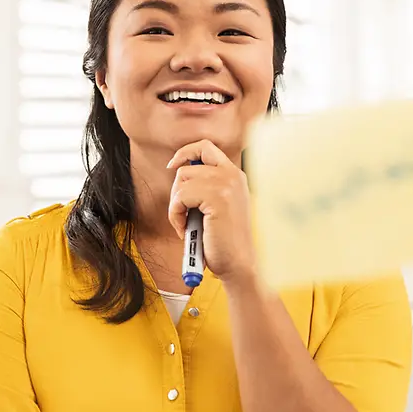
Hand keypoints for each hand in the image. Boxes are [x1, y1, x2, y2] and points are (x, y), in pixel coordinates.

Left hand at [167, 140, 257, 287]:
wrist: (239, 264)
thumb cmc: (224, 241)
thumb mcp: (218, 205)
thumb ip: (207, 185)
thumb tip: (179, 169)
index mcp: (235, 175)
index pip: (206, 147)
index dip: (185, 152)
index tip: (173, 166)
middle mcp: (232, 175)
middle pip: (187, 166)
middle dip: (177, 190)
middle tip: (183, 212)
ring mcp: (226, 184)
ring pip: (182, 181)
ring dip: (176, 205)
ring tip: (187, 224)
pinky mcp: (217, 198)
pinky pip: (180, 197)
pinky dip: (175, 215)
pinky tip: (186, 229)